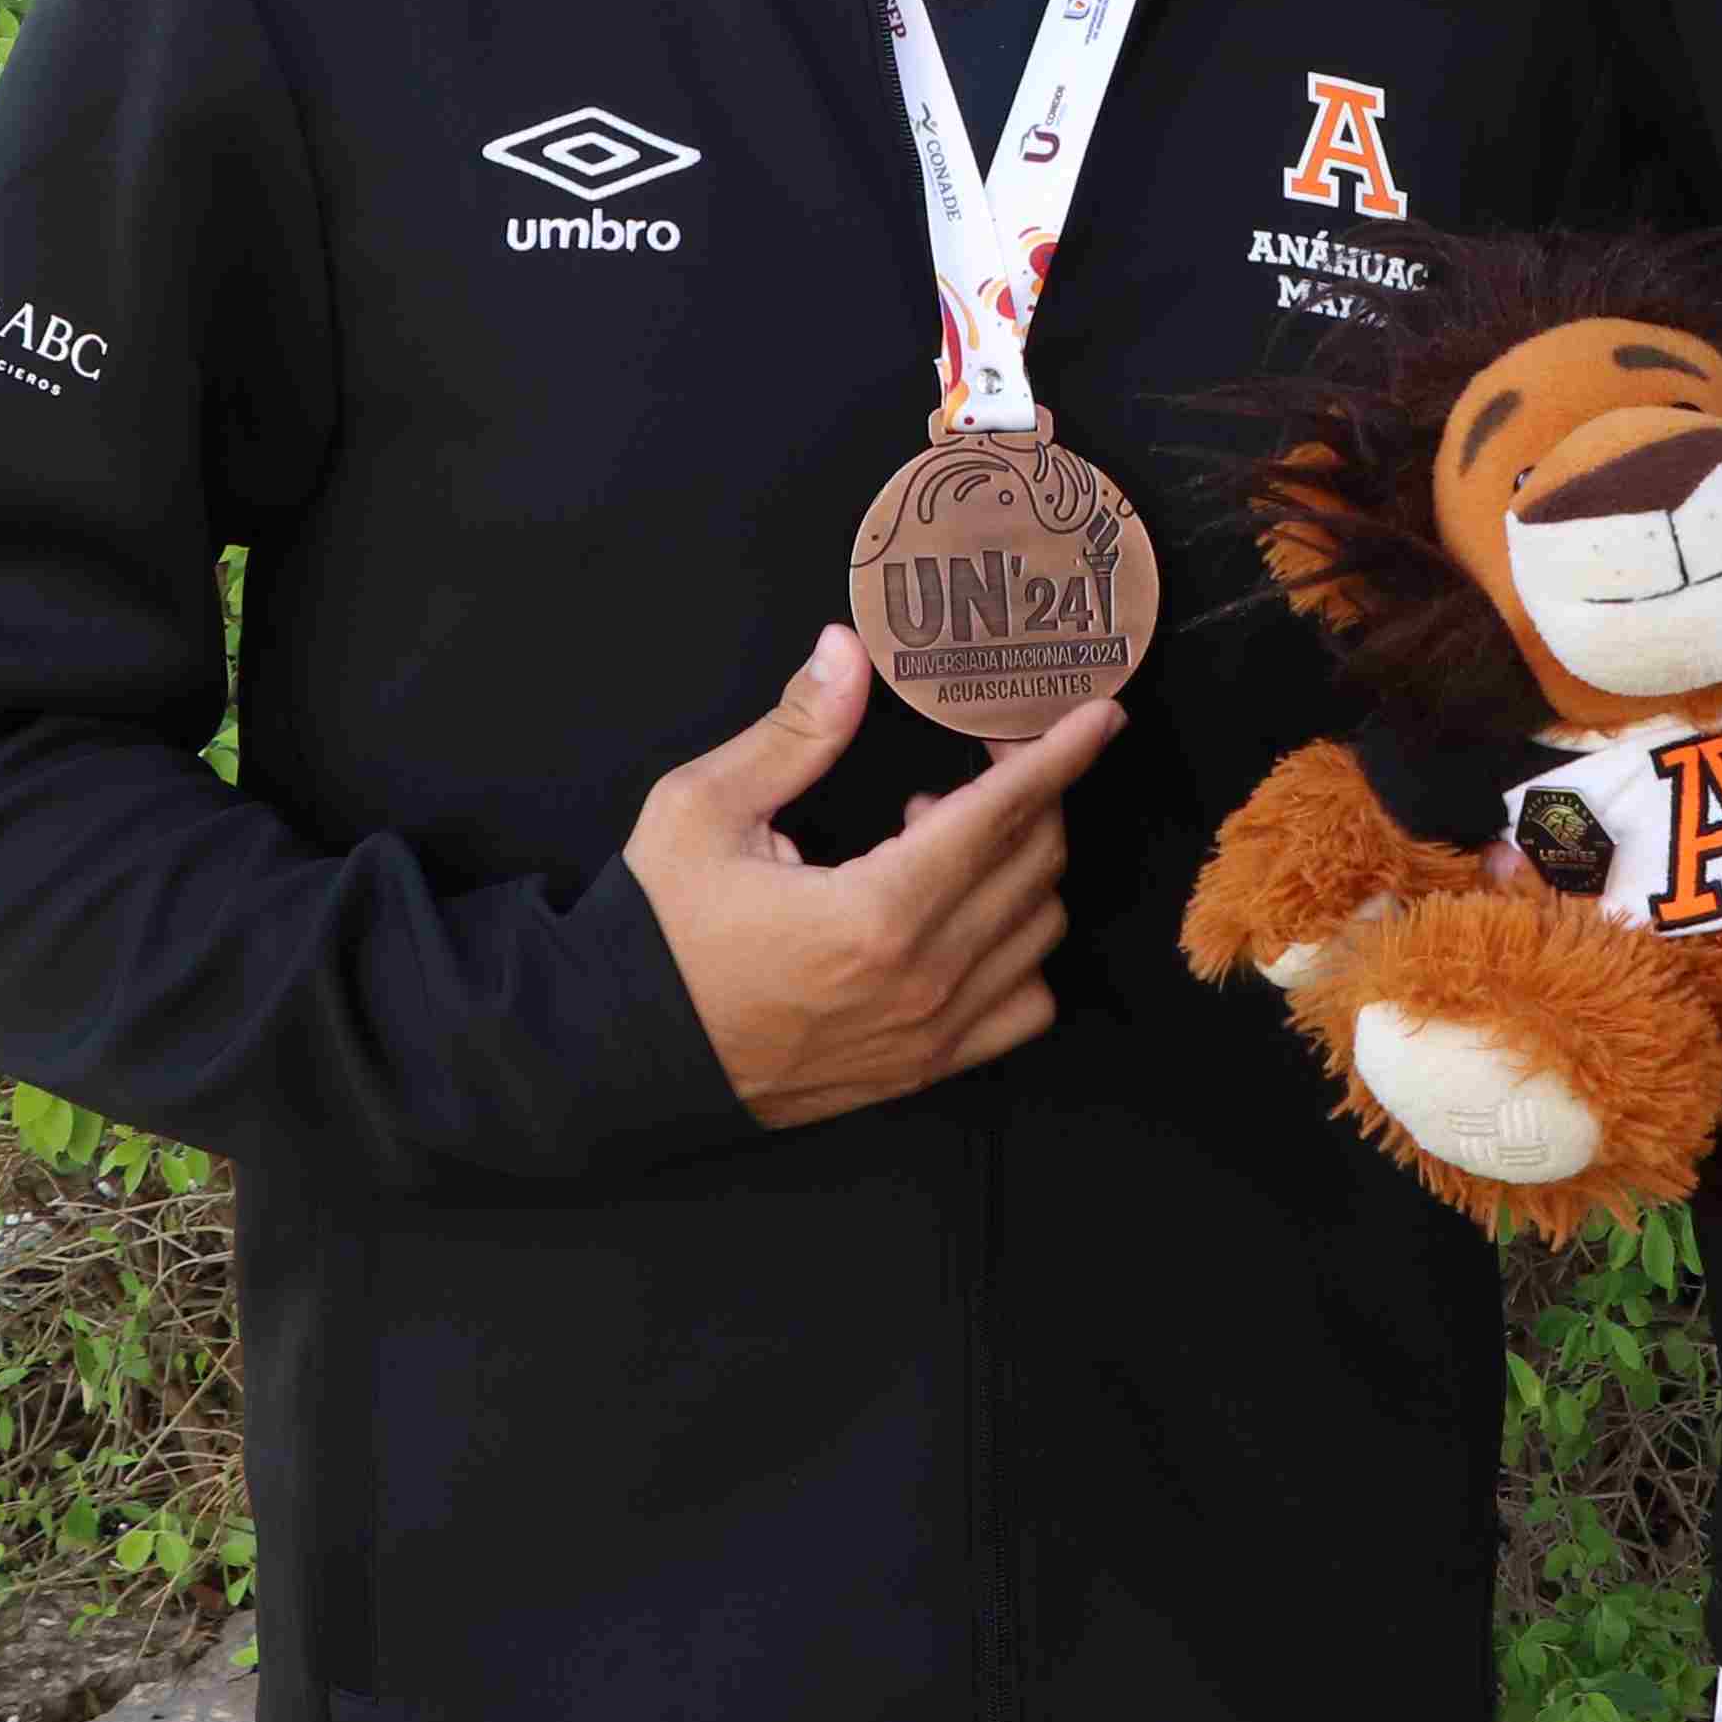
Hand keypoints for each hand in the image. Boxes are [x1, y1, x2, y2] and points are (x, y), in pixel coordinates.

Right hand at [621, 630, 1123, 1127]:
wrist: (621, 1053)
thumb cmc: (659, 930)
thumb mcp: (704, 810)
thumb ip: (795, 732)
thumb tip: (847, 651)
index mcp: (876, 913)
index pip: (1003, 815)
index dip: (1058, 755)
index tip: (1100, 715)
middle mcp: (923, 980)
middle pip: (1035, 865)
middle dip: (1034, 792)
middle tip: (987, 750)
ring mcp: (931, 1035)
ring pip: (1039, 932)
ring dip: (1019, 868)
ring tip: (940, 834)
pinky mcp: (922, 1070)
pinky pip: (1023, 1007)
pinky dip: (1020, 952)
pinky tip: (963, 916)